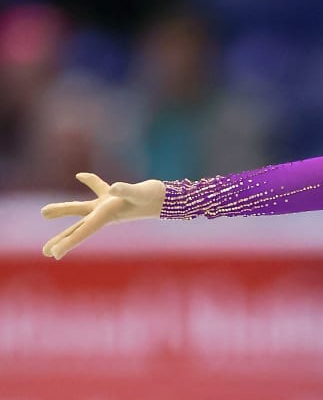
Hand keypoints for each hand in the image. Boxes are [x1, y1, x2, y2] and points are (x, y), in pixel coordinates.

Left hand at [40, 173, 165, 259]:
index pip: (83, 231)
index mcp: (107, 215)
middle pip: (78, 227)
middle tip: (46, 252)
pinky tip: (79, 175)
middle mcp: (105, 214)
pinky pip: (98, 188)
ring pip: (81, 209)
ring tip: (43, 214)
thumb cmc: (156, 197)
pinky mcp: (115, 196)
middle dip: (62, 239)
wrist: (171, 197)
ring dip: (63, 210)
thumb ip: (126, 190)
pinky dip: (89, 180)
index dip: (67, 242)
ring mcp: (109, 206)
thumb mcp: (140, 193)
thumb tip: (114, 188)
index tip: (53, 254)